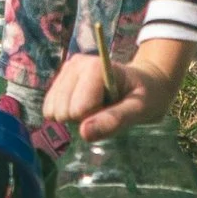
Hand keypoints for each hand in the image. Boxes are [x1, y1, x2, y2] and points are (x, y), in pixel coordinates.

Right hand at [40, 36, 192, 141]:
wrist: (144, 84)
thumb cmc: (146, 95)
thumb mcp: (140, 110)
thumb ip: (114, 120)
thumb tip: (84, 133)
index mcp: (95, 67)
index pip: (78, 109)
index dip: (97, 117)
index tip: (115, 108)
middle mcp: (75, 64)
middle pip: (62, 111)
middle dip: (84, 118)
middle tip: (107, 108)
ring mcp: (65, 72)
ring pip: (52, 111)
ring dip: (75, 118)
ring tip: (98, 106)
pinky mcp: (59, 81)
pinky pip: (50, 110)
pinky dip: (68, 116)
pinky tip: (86, 106)